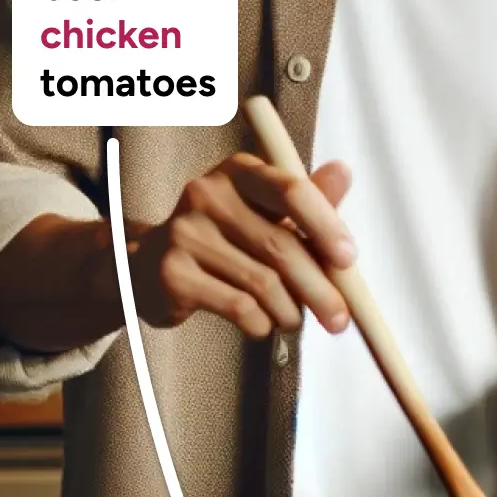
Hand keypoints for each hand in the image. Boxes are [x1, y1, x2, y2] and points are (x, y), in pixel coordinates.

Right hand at [127, 154, 355, 340]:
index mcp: (239, 172)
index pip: (292, 191)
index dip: (326, 226)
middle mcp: (207, 194)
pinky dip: (262, 323)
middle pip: (281, 247)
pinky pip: (238, 306)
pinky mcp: (173, 274)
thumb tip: (344, 172)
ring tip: (295, 320)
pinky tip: (264, 324)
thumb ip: (309, 200)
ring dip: (291, 311)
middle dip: (320, 289)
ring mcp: (185, 233)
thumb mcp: (266, 211)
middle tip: (340, 318)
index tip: (348, 260)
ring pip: (263, 282)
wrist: (148, 268)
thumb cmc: (224, 238)